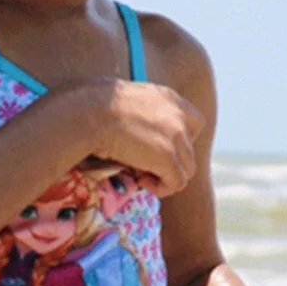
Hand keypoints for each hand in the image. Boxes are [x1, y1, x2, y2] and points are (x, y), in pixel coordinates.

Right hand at [90, 79, 203, 196]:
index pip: (194, 122)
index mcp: (169, 98)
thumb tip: (134, 128)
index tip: (159, 146)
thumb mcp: (128, 98)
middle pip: (190, 150)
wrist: (91, 112)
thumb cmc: (96, 105)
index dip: (182, 140)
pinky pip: (176, 183)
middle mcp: (178, 116)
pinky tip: (141, 180)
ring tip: (142, 174)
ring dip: (166, 177)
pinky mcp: (167, 158)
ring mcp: (176, 137)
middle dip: (171, 162)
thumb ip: (143, 110)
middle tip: (145, 164)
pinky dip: (161, 188)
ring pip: (186, 169)